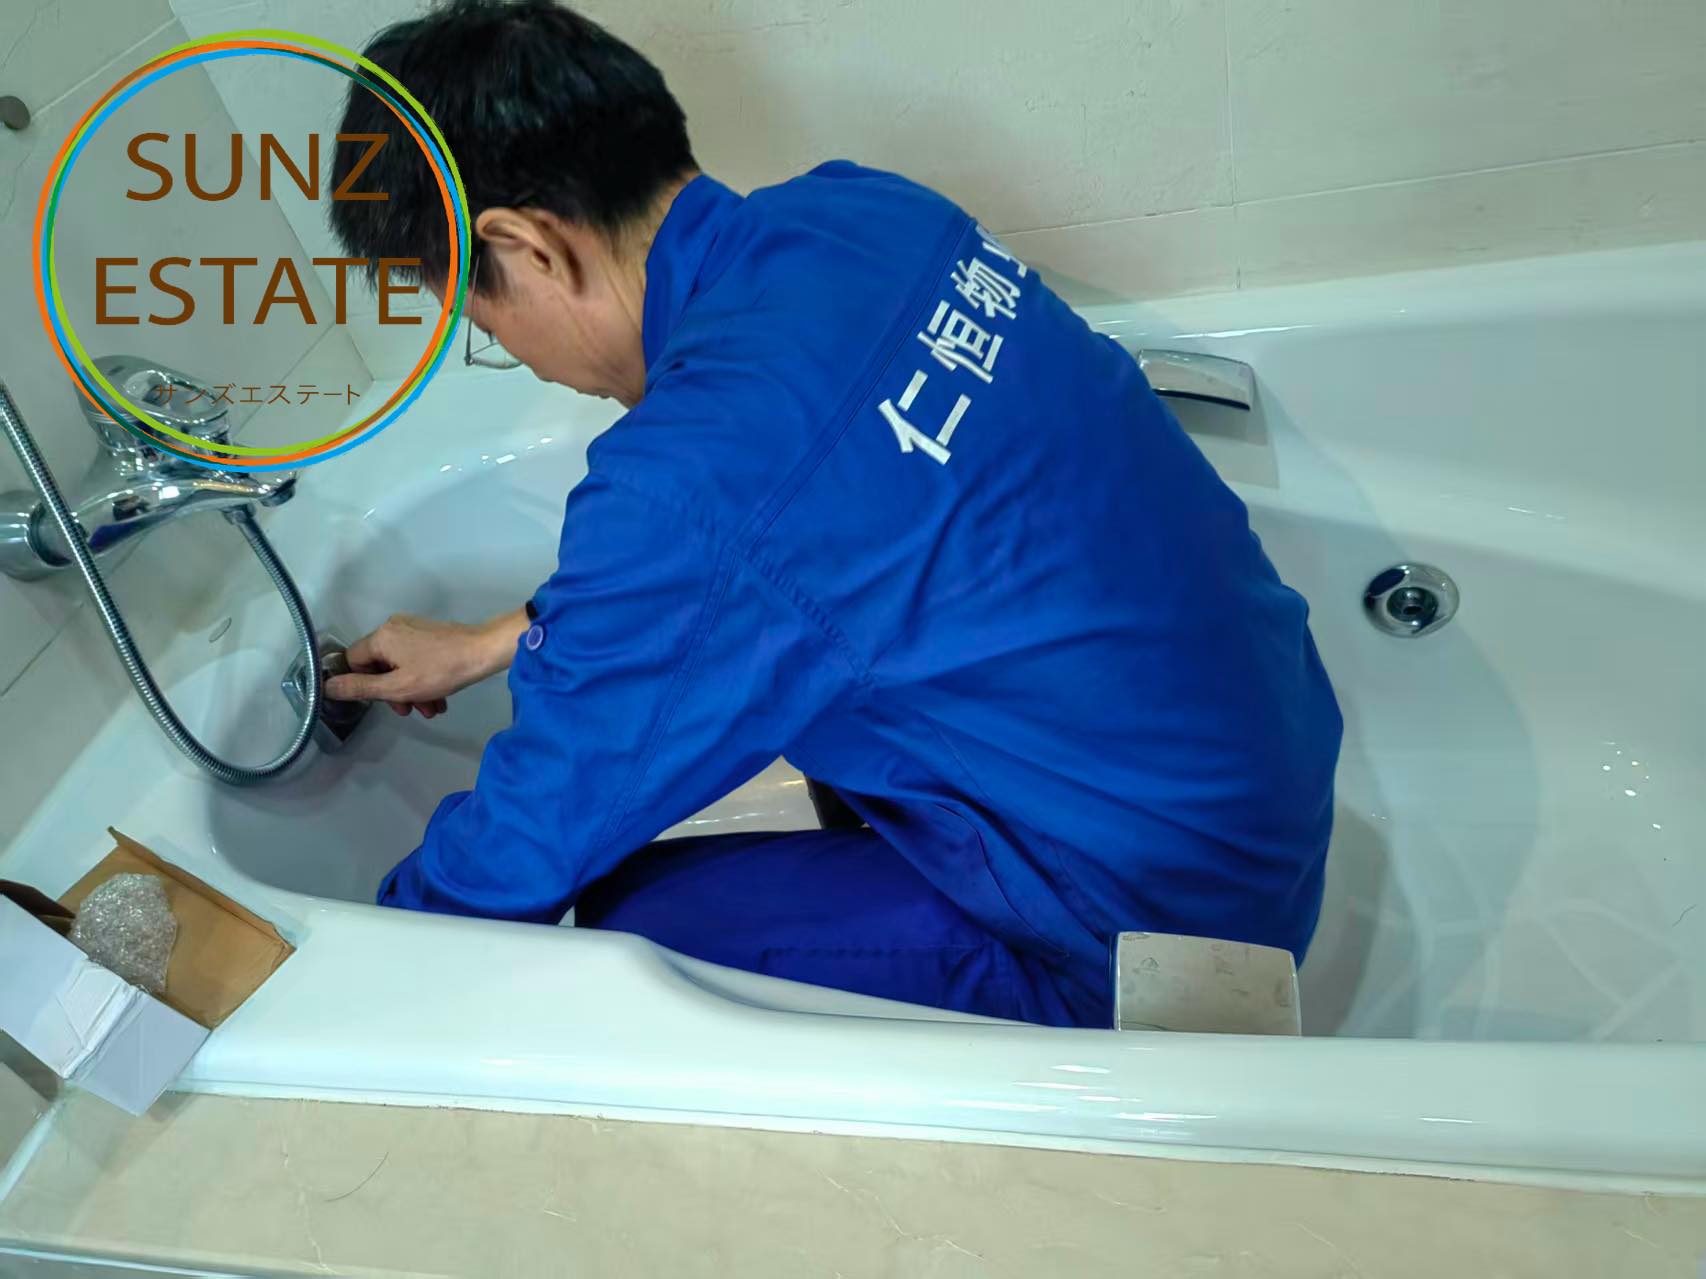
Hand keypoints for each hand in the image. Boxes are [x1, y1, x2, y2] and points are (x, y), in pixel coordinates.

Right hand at [325, 609, 528, 718]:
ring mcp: (413, 629)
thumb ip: (361, 688)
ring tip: (430, 709)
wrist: (484, 652)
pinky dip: (423, 680)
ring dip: (411, 691)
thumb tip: (326, 687)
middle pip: (379, 665)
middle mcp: (394, 627)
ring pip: (400, 666)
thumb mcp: (397, 687)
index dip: (364, 684)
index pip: (354, 661)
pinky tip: (438, 699)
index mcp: (381, 636)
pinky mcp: (430, 635)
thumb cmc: (440, 670)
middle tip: (410, 710)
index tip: (382, 701)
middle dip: (393, 692)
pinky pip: (416, 659)